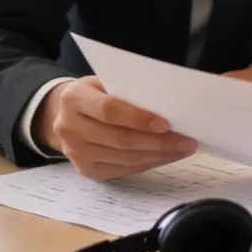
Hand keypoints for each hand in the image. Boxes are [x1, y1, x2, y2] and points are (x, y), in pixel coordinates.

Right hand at [34, 76, 196, 180]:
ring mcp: (76, 153)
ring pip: (123, 158)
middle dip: (157, 142)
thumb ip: (128, 90)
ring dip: (158, 155)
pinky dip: (148, 164)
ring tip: (182, 149)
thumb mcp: (105, 81)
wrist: (65, 114)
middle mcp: (69, 128)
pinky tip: (165, 157)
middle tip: (186, 141)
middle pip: (119, 139)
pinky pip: (122, 170)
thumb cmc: (96, 93)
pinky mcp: (85, 170)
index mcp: (74, 99)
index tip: (166, 124)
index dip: (138, 118)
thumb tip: (169, 103)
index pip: (109, 111)